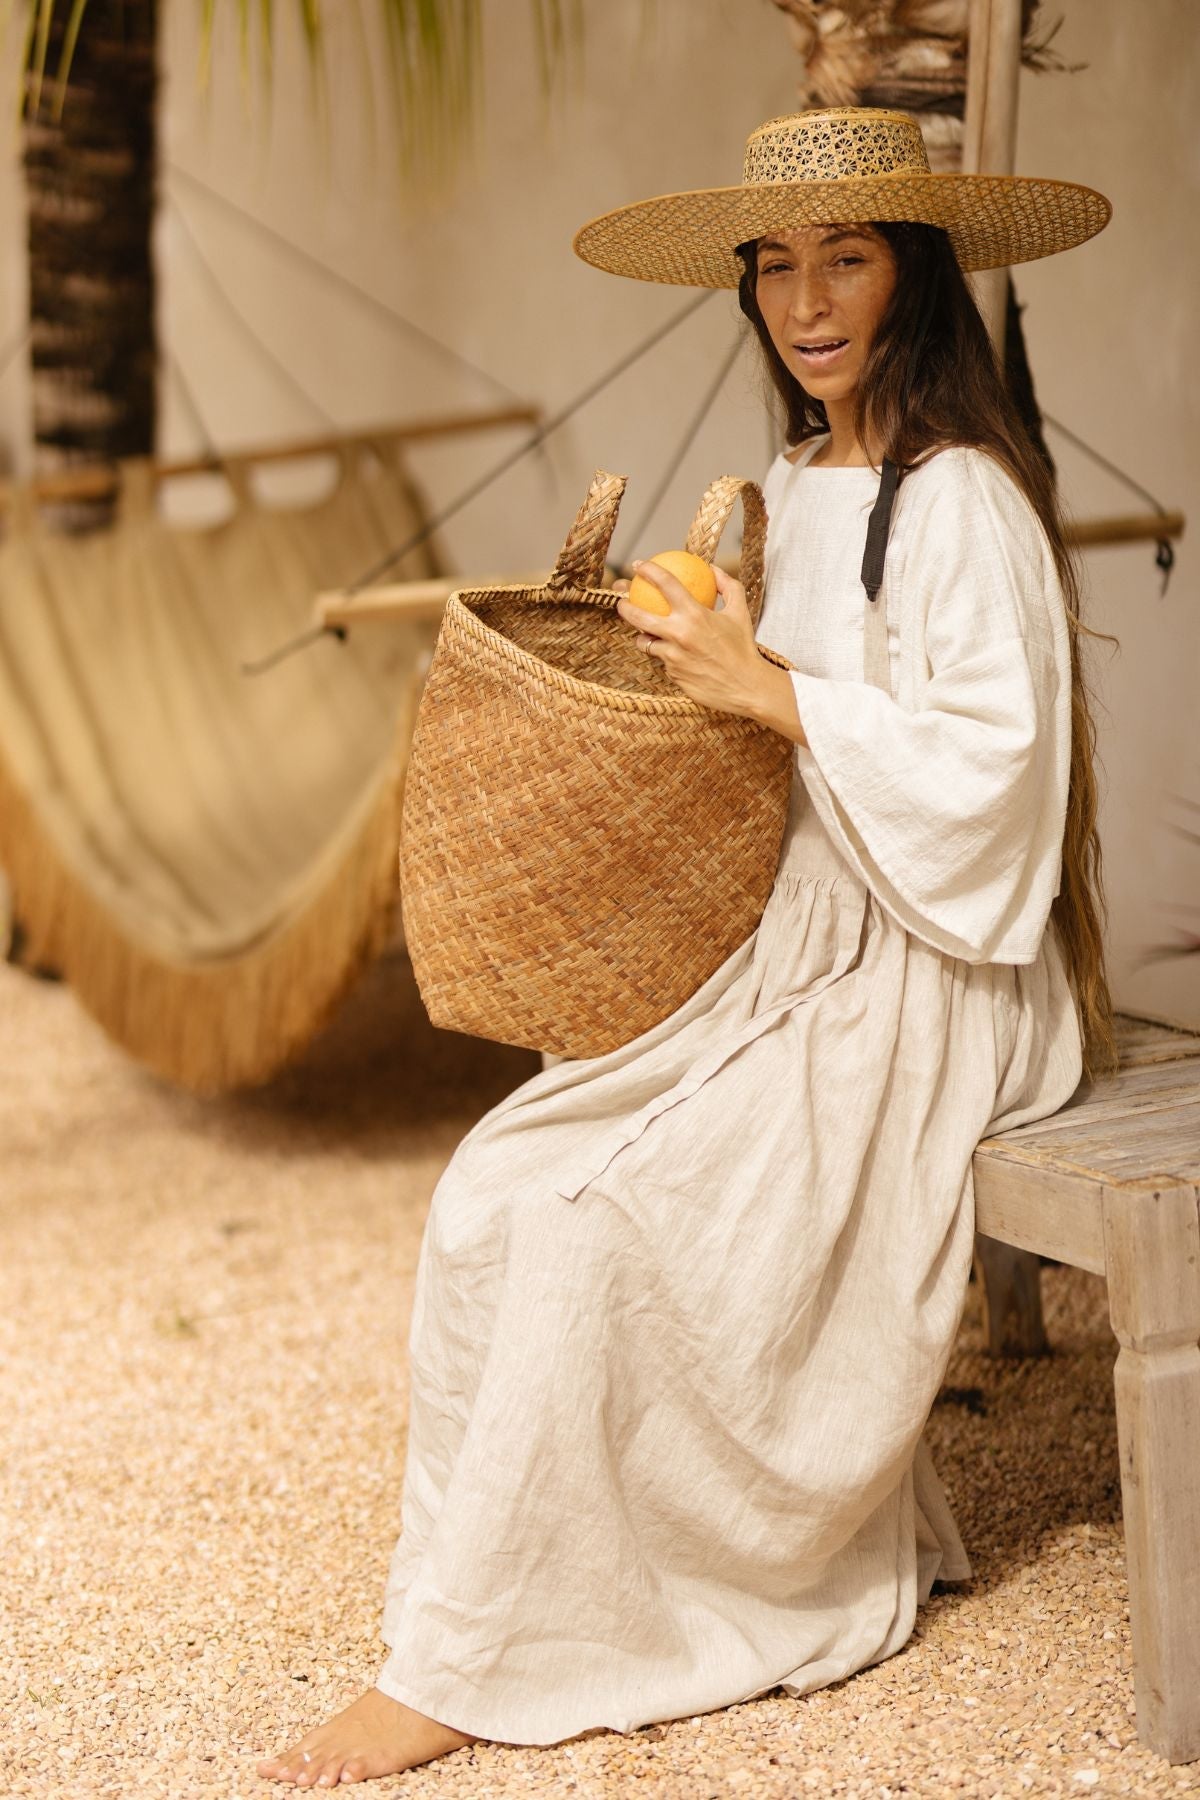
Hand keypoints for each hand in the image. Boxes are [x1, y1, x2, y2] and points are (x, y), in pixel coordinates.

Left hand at [613, 561, 774, 719]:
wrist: (746, 687)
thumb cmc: (743, 647)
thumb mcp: (740, 611)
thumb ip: (727, 585)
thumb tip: (711, 568)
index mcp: (695, 614)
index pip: (665, 584)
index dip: (648, 570)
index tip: (638, 565)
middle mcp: (679, 634)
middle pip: (638, 616)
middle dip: (624, 605)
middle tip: (622, 601)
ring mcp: (672, 657)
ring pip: (645, 642)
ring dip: (642, 636)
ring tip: (643, 632)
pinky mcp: (672, 675)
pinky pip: (661, 661)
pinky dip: (664, 655)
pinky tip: (668, 654)